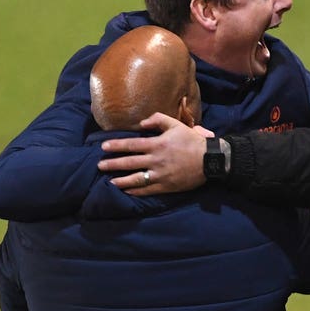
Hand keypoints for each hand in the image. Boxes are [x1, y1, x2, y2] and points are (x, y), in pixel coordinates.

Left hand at [97, 112, 212, 195]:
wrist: (209, 160)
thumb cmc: (192, 141)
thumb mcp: (176, 125)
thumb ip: (158, 119)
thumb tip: (141, 123)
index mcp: (157, 144)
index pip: (131, 145)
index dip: (116, 146)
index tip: (103, 147)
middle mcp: (155, 160)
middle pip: (129, 163)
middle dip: (112, 164)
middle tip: (100, 165)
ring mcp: (160, 175)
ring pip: (135, 179)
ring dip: (121, 180)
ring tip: (110, 181)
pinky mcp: (166, 186)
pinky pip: (147, 190)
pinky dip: (135, 191)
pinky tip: (127, 191)